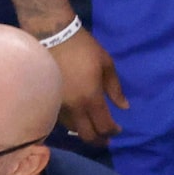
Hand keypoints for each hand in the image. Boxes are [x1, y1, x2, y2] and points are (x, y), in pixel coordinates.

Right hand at [47, 26, 127, 142]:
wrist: (51, 35)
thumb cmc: (83, 47)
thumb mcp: (106, 64)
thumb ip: (115, 88)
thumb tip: (124, 107)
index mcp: (91, 98)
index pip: (103, 126)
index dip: (112, 131)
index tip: (118, 130)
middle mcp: (74, 107)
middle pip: (87, 135)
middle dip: (99, 140)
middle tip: (106, 139)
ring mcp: (59, 105)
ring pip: (73, 129)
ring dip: (85, 132)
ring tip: (93, 129)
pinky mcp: (48, 99)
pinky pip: (61, 120)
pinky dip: (72, 123)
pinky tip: (78, 119)